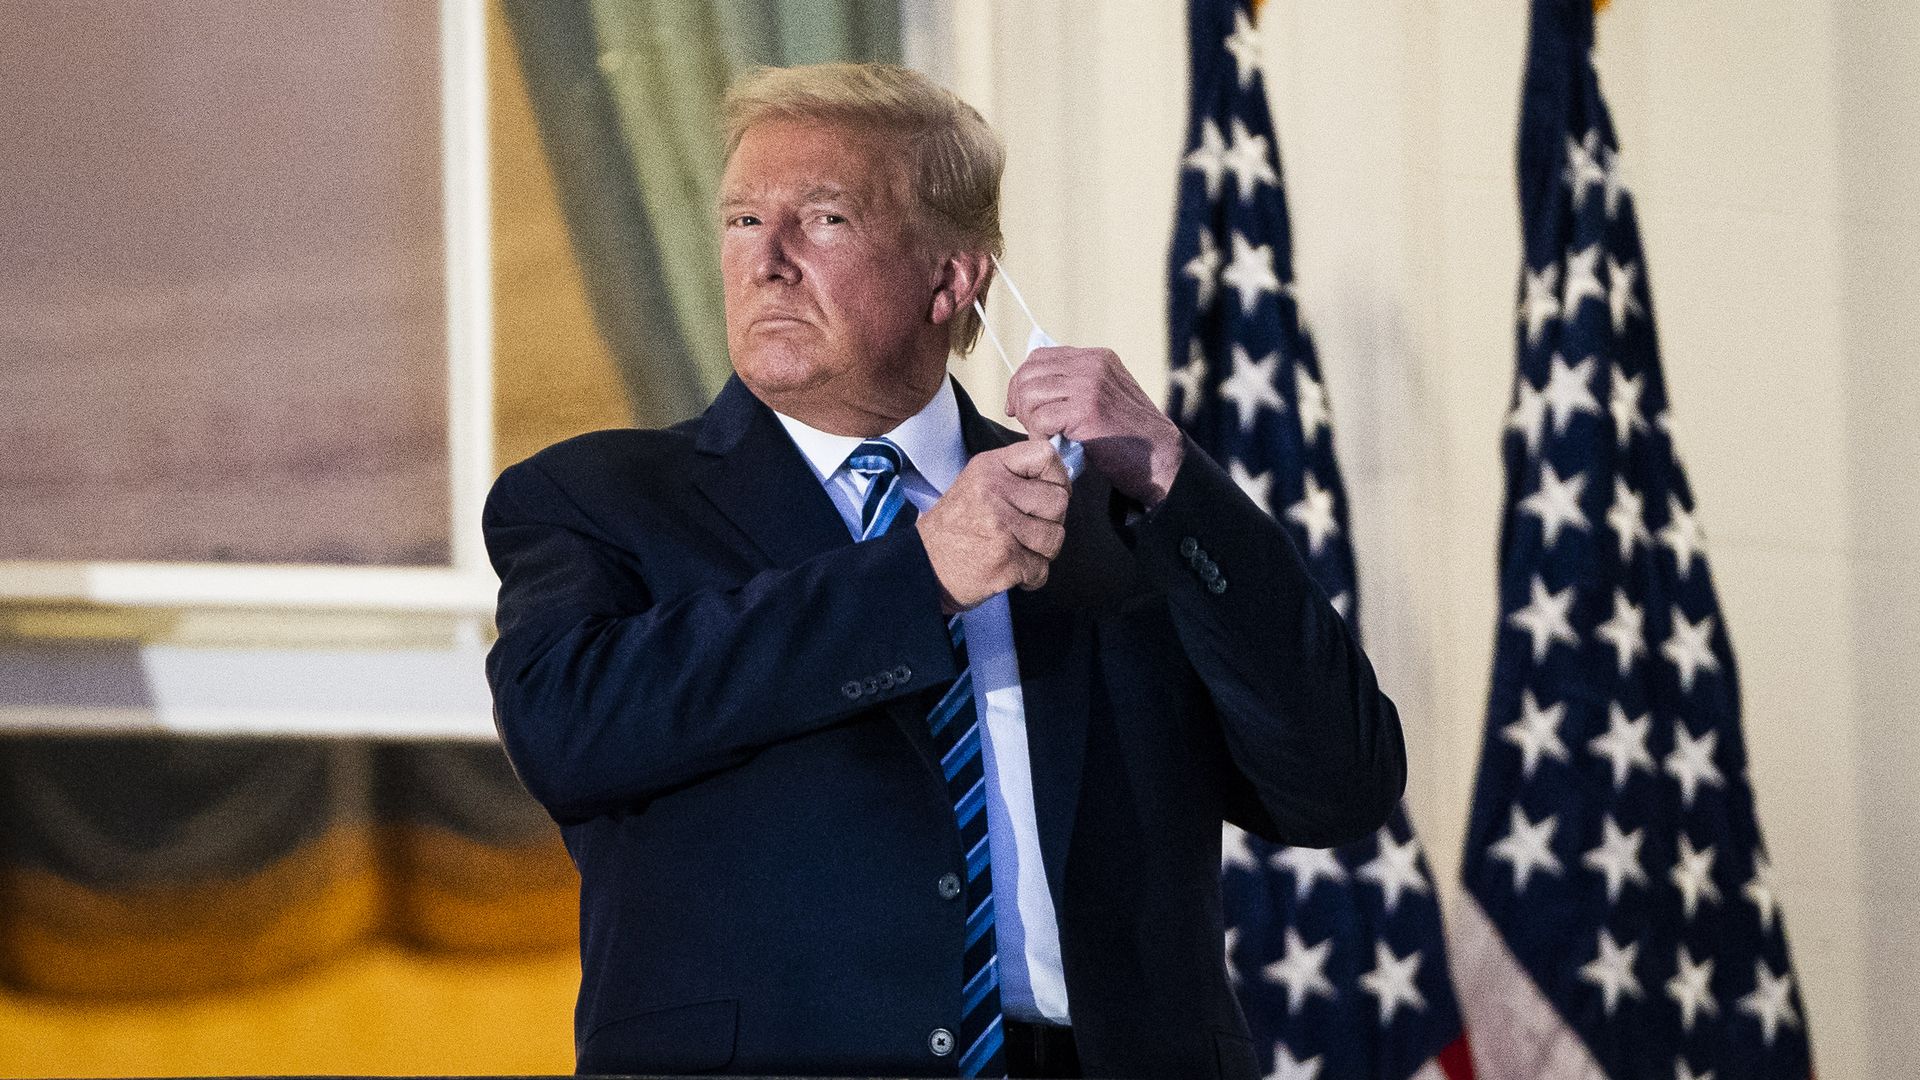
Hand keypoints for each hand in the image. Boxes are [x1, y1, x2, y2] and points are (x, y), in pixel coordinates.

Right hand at [916, 441, 1071, 611]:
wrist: (921, 566)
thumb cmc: (954, 527)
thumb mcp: (976, 484)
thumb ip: (1015, 477)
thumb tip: (1063, 481)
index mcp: (990, 468)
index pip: (1046, 455)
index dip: (1057, 477)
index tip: (1048, 493)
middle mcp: (995, 493)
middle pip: (1059, 500)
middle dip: (1051, 521)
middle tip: (1027, 530)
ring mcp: (1001, 528)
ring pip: (1055, 537)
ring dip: (1042, 551)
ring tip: (1018, 550)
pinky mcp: (1006, 561)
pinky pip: (1042, 569)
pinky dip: (1031, 576)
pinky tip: (1012, 570)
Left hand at [1005, 346, 1184, 505]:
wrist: (1161, 458)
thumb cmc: (1129, 436)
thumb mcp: (1104, 397)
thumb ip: (1075, 385)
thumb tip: (1028, 385)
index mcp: (1097, 357)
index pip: (1039, 357)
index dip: (1022, 381)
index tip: (1020, 406)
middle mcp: (1092, 365)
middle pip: (1029, 373)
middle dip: (1020, 401)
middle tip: (1028, 425)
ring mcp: (1090, 385)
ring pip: (1030, 394)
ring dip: (1029, 420)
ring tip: (1044, 436)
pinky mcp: (1086, 410)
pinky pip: (1040, 419)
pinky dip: (1039, 435)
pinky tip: (1053, 444)